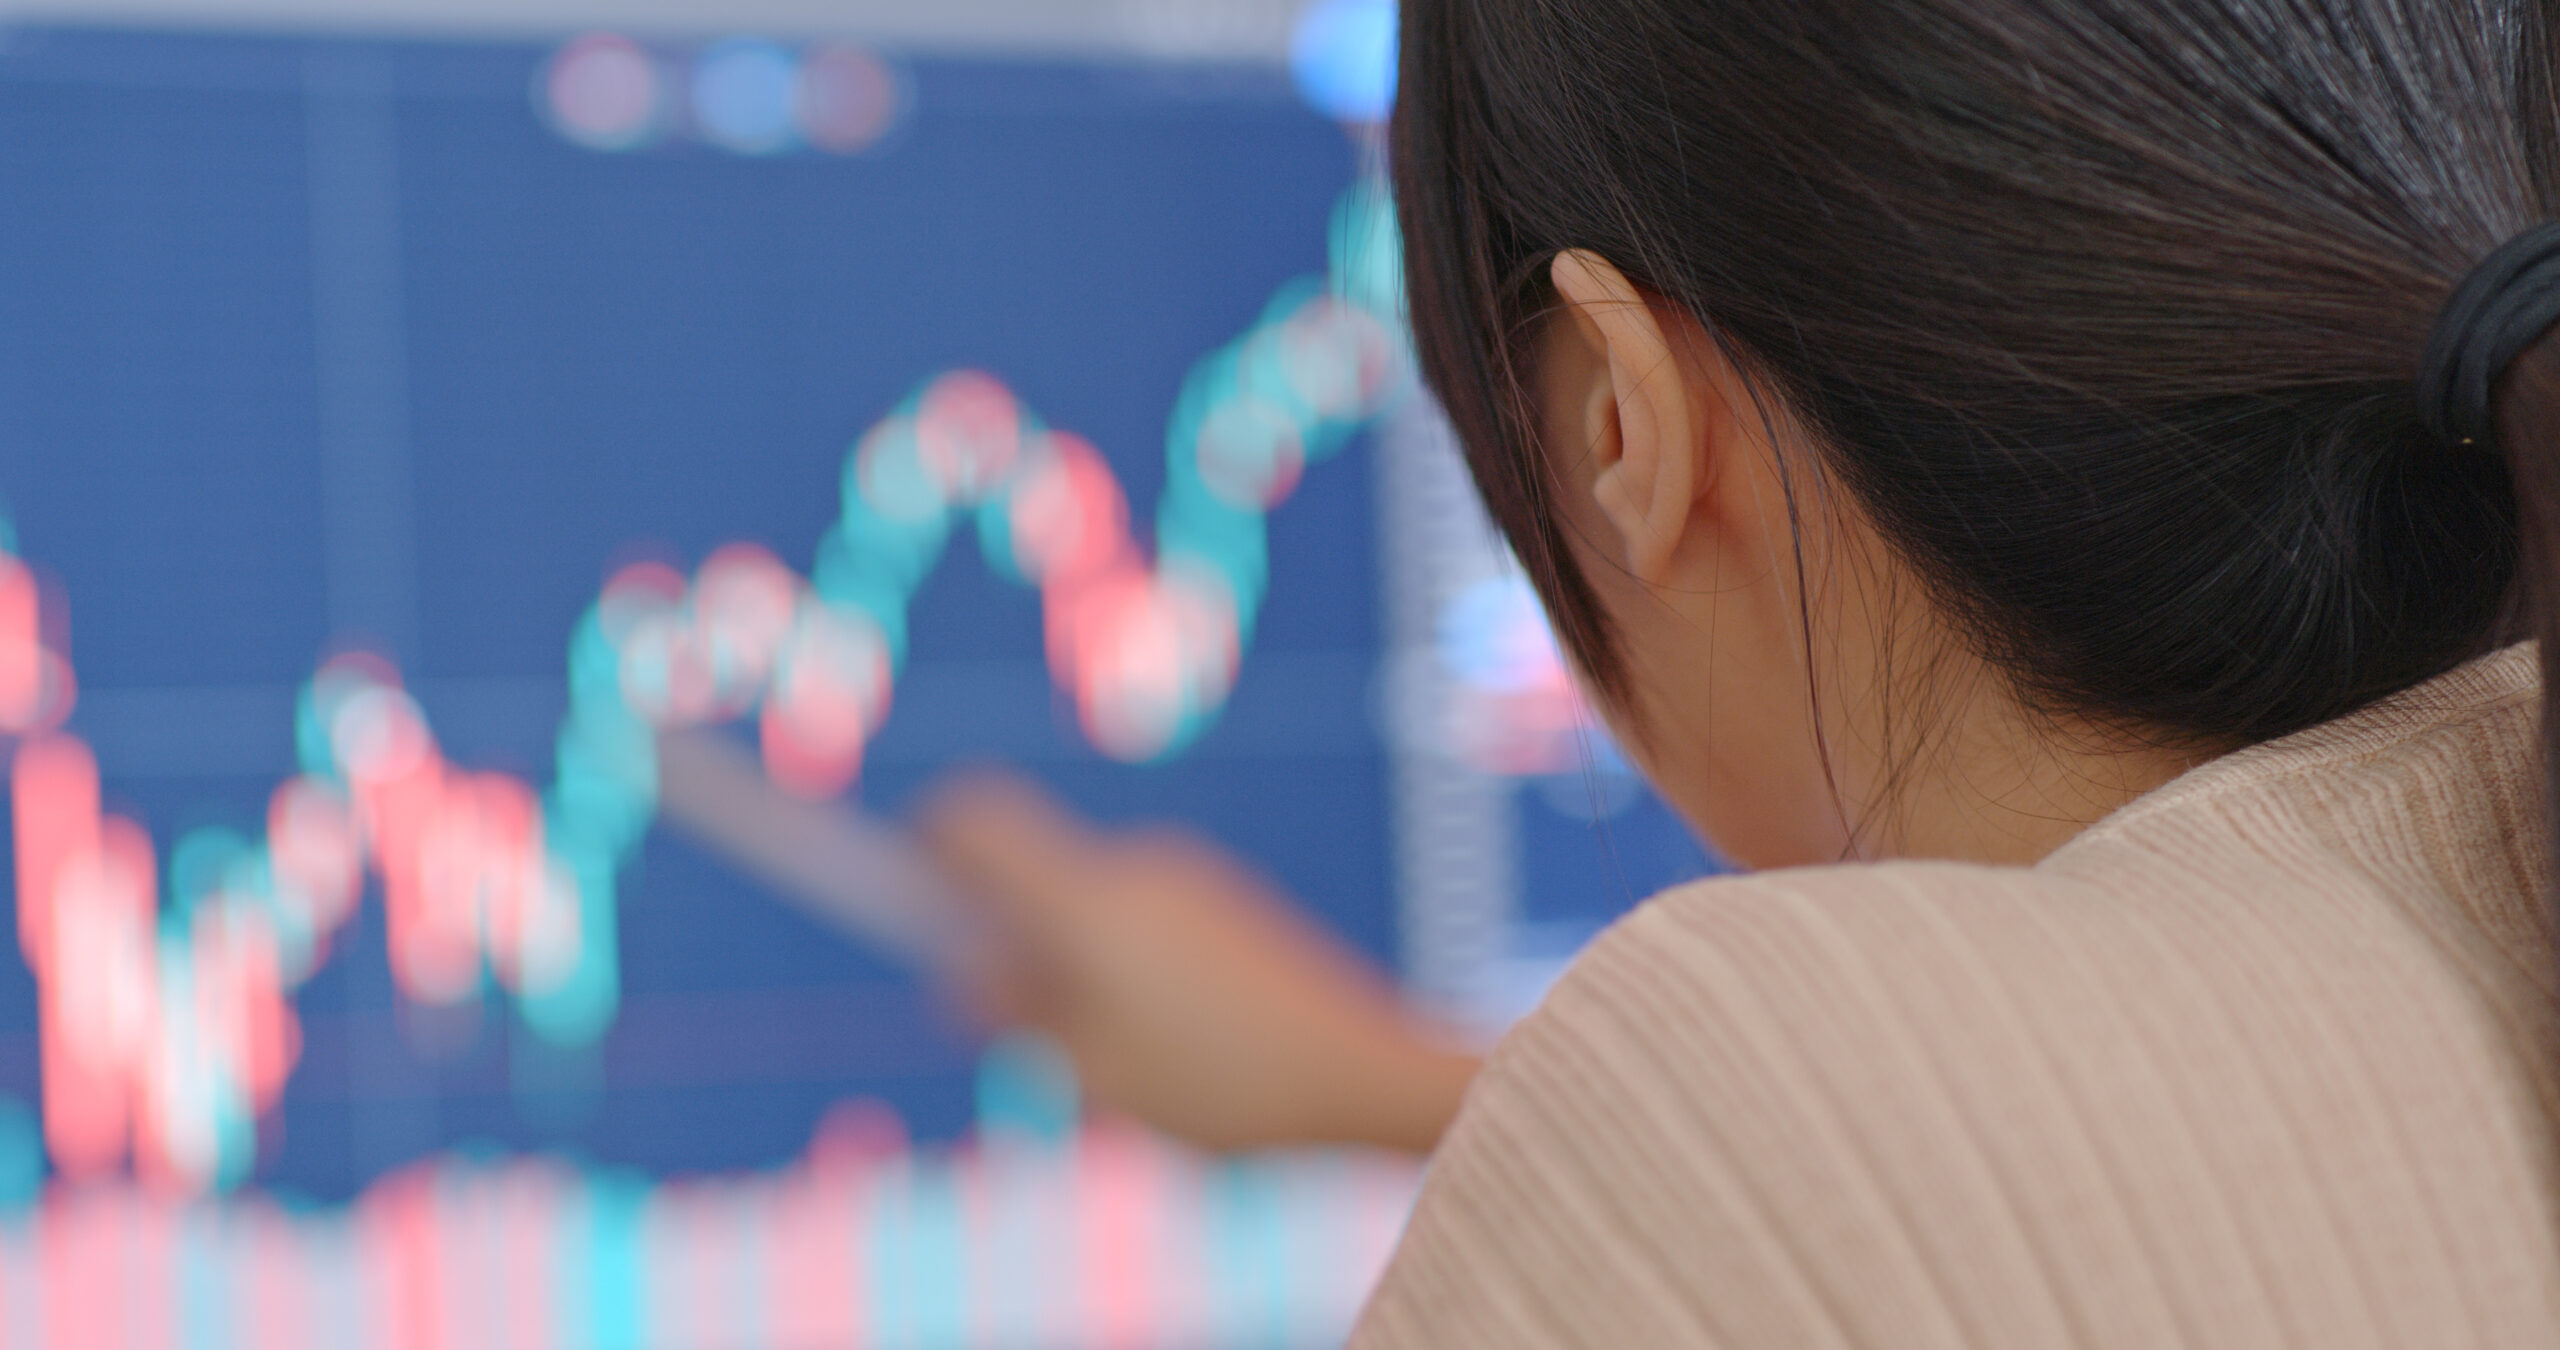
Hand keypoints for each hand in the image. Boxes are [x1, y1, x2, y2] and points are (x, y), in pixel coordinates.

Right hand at [918, 772, 1479, 1154]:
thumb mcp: (1093, 1074)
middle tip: (1022, 1035)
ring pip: (1090, 914)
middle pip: (1031, 878)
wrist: (1367, 1074)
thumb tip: (965, 974)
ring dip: (1074, 974)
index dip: (922, 837)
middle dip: (1007, 946)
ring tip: (1122, 1069)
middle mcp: (1134, 867)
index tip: (894, 874)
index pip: (976, 819)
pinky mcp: (1229, 907)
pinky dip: (1127, 976)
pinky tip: (1176, 1058)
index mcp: (1085, 900)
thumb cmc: (1225, 1085)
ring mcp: (1190, 880)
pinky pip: (1144, 927)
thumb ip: (1016, 1017)